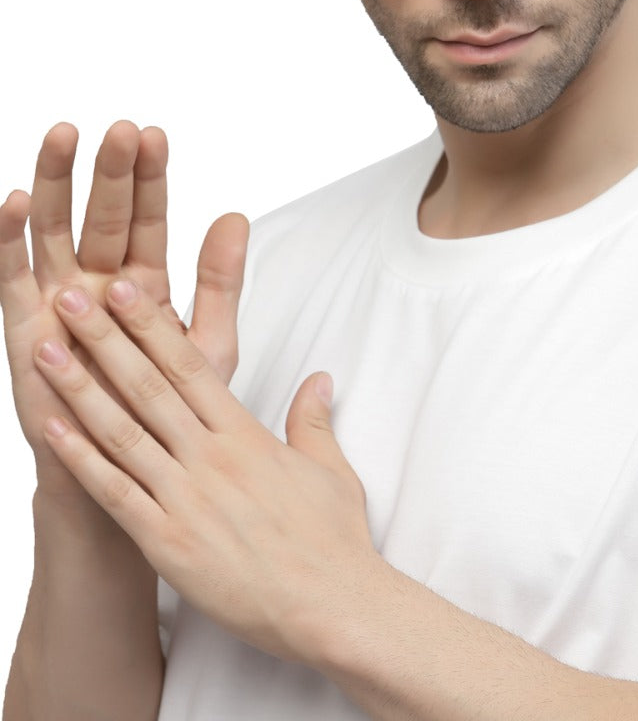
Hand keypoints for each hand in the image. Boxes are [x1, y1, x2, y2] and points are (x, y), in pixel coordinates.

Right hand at [1, 121, 247, 504]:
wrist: (127, 474)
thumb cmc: (168, 410)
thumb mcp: (206, 342)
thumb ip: (219, 280)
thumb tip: (236, 215)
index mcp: (143, 282)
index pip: (146, 218)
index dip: (149, 180)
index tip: (154, 135)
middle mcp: (97, 282)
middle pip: (100, 216)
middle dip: (109, 172)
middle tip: (118, 129)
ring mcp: (58, 302)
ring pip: (54, 232)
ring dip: (55, 185)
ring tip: (62, 137)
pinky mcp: (26, 329)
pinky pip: (13, 279)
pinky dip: (9, 241)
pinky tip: (11, 202)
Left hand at [32, 278, 378, 663]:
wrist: (333, 605)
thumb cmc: (334, 541)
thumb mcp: (331, 469)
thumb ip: (313, 419)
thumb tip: (318, 380)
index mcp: (246, 434)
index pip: (191, 365)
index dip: (154, 324)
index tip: (125, 290)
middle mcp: (212, 458)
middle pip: (149, 385)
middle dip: (105, 338)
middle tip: (72, 299)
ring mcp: (187, 499)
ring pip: (123, 432)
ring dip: (79, 389)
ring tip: (46, 352)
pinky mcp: (168, 543)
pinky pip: (116, 495)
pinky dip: (81, 462)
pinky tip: (52, 434)